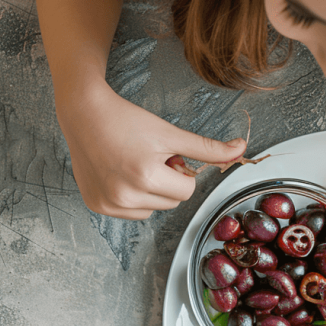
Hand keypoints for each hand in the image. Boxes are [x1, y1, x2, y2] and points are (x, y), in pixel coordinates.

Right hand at [58, 84, 245, 218]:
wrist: (84, 114)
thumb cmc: (126, 119)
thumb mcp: (170, 132)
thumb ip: (207, 147)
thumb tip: (241, 149)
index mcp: (146, 178)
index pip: (187, 190)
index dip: (181, 170)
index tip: (166, 154)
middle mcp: (125, 196)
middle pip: (170, 202)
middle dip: (166, 181)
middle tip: (147, 157)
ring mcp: (108, 204)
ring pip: (151, 209)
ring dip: (149, 191)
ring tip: (132, 164)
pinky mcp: (97, 205)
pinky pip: (130, 211)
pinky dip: (130, 196)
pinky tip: (119, 173)